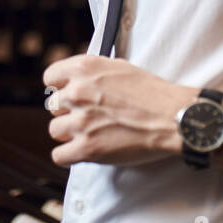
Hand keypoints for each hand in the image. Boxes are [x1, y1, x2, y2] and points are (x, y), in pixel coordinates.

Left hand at [43, 54, 190, 166]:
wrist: (173, 118)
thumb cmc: (152, 93)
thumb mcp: (119, 67)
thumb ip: (93, 72)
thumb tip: (76, 79)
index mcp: (85, 68)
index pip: (49, 77)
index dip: (60, 87)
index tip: (69, 95)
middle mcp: (77, 92)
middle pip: (52, 106)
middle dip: (68, 111)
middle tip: (88, 117)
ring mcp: (81, 121)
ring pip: (54, 130)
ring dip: (69, 134)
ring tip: (89, 134)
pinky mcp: (87, 148)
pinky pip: (59, 155)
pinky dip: (69, 156)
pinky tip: (82, 151)